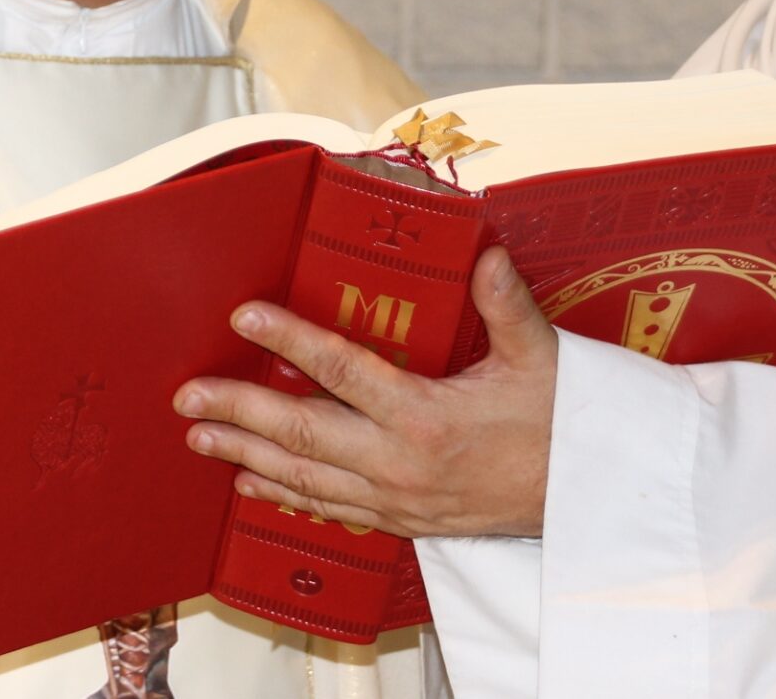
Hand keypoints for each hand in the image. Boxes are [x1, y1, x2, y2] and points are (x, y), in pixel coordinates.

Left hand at [173, 247, 557, 537]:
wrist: (588, 504)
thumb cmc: (563, 426)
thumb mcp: (541, 358)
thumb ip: (506, 305)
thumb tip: (486, 253)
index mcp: (426, 416)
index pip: (341, 369)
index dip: (289, 338)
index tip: (244, 316)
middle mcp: (399, 462)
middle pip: (300, 431)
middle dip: (237, 409)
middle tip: (187, 393)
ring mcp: (395, 498)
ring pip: (303, 476)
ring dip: (244, 454)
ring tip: (197, 435)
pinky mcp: (399, 521)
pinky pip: (328, 508)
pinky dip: (282, 494)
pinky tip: (247, 481)